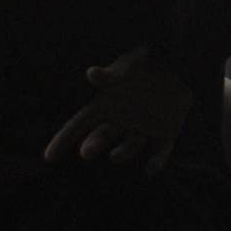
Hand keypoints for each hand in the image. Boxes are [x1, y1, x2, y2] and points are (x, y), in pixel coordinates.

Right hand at [43, 45, 195, 174]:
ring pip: (129, 147)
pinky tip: (151, 168)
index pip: (78, 125)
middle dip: (93, 146)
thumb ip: (111, 77)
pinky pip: (161, 151)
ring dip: (122, 153)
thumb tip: (91, 73)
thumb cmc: (148, 63)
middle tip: (86, 152)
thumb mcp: (128, 68)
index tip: (48, 157)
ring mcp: (143, 128)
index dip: (63, 140)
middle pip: (101, 138)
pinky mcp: (167, 132)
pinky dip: (157, 160)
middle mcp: (121, 120)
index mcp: (106, 105)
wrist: (181, 62)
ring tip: (114, 156)